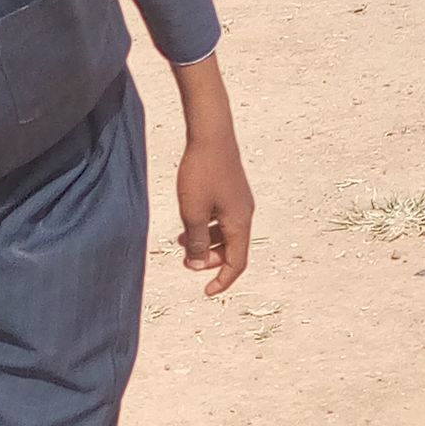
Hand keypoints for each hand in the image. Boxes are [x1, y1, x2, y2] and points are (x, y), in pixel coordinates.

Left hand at [172, 54, 253, 296]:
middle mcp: (245, 214)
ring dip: (205, 243)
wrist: (211, 134)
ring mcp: (240, 202)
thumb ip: (194, 241)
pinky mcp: (232, 190)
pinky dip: (207, 227)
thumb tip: (195, 264)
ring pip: (226, 234)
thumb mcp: (192, 212)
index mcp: (239, 223)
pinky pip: (222, 218)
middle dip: (209, 260)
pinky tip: (187, 220)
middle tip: (186, 261)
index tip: (207, 291)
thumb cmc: (201, 172)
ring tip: (180, 241)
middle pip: (232, 250)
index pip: (236, 263)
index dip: (222, 280)